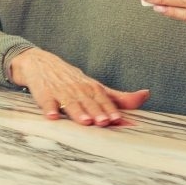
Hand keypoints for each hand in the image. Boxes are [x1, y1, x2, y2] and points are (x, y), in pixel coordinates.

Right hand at [8, 48, 147, 125]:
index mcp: (91, 88)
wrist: (39, 62)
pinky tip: (52, 116)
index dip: (109, 109)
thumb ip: (119, 97)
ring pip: (70, 102)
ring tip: (84, 121)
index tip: (117, 119)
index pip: (102, 99)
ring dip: (77, 111)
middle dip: (96, 112)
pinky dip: (49, 108)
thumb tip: (146, 95)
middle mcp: (77, 88)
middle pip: (88, 102)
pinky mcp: (43, 93)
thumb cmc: (72, 80)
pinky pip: (46, 101)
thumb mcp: (96, 86)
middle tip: (103, 122)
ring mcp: (59, 91)